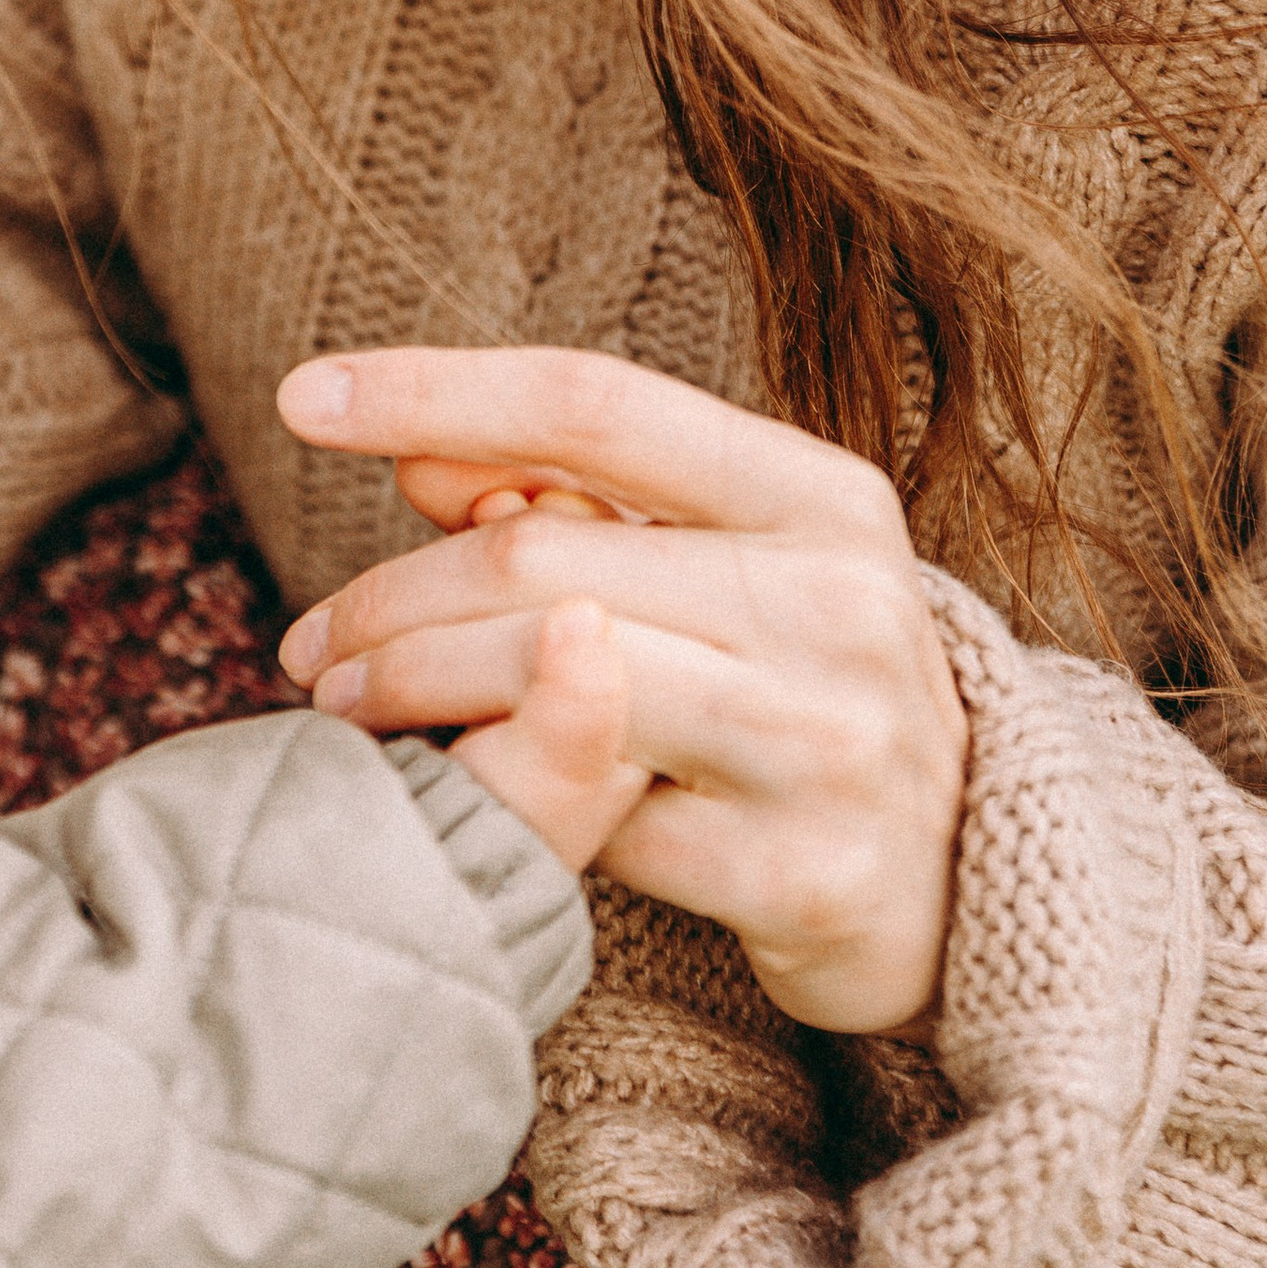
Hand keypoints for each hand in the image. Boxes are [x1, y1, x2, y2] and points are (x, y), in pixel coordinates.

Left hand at [272, 348, 968, 1032]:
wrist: (964, 879)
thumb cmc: (799, 687)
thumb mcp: (723, 566)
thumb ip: (575, 499)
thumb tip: (416, 461)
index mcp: (820, 496)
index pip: (595, 403)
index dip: (437, 388)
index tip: (302, 395)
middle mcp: (839, 601)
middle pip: (544, 555)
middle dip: (390, 597)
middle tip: (306, 643)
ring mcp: (831, 739)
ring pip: (553, 682)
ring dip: (414, 691)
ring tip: (343, 706)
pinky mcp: (807, 871)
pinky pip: (598, 826)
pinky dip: (504, 805)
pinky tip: (454, 803)